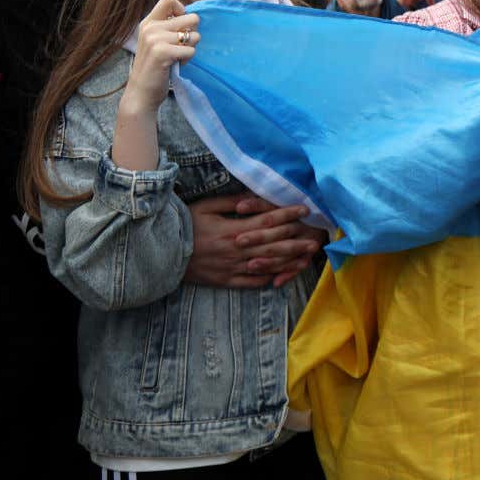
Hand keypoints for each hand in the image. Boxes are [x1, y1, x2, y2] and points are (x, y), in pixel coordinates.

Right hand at [128, 0, 196, 109]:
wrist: (141, 92)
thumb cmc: (155, 67)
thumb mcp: (157, 41)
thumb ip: (169, 27)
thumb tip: (193, 16)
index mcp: (149, 22)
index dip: (182, 11)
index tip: (180, 27)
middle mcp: (150, 27)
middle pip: (191, 18)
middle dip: (192, 34)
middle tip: (180, 48)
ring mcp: (155, 39)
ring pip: (193, 36)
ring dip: (190, 49)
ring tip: (176, 58)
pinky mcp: (162, 52)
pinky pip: (191, 50)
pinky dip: (187, 59)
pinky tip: (176, 65)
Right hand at [184, 196, 324, 289]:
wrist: (163, 254)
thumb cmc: (184, 226)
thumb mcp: (205, 208)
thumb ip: (230, 203)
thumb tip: (251, 197)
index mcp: (233, 230)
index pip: (268, 221)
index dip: (287, 214)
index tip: (304, 210)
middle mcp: (238, 250)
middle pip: (273, 244)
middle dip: (296, 240)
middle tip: (316, 238)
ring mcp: (233, 267)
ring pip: (268, 264)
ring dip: (290, 261)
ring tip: (306, 258)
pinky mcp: (227, 280)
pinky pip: (252, 282)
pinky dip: (269, 279)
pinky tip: (283, 276)